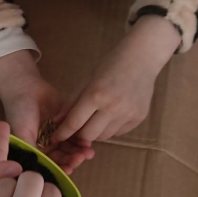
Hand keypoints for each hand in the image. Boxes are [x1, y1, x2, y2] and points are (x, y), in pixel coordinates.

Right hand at [0, 52, 93, 173]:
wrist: (26, 88)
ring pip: (70, 148)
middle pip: (61, 158)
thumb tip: (41, 173)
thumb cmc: (19, 112)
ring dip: (79, 152)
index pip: (49, 164)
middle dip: (72, 160)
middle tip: (81, 158)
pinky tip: (88, 143)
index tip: (69, 170)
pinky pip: (75, 134)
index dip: (59, 169)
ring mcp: (56, 135)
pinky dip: (82, 140)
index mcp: (34, 151)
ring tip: (88, 152)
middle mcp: (45, 146)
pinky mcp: (66, 124)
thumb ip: (32, 152)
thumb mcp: (23, 134)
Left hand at [53, 15, 180, 144]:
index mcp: (96, 94)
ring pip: (103, 136)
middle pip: (88, 135)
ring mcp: (128, 114)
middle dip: (79, 134)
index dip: (62, 133)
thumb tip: (57, 122)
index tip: (55, 138)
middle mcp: (113, 107)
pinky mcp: (139, 118)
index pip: (74, 123)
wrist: (142, 58)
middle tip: (78, 127)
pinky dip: (110, 128)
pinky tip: (111, 115)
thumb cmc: (110, 65)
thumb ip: (71, 103)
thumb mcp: (86, 80)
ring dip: (95, 131)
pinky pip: (118, 133)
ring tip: (96, 118)